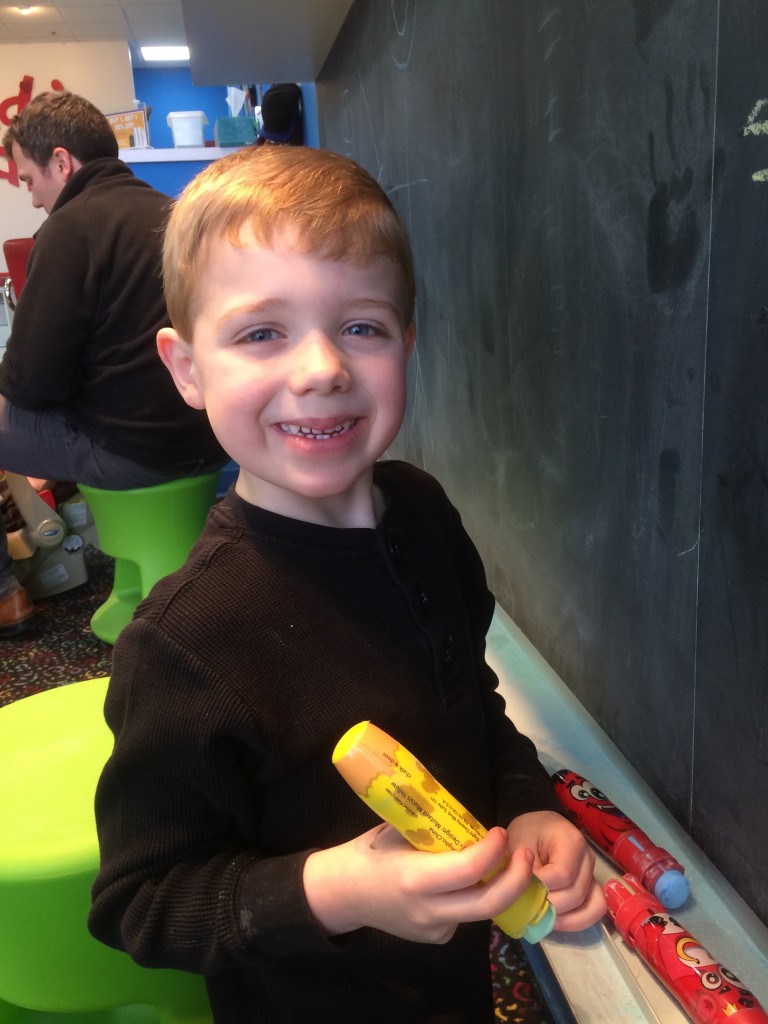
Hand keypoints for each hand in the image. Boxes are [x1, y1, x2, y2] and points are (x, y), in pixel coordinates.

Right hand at [304, 823, 535, 943]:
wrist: (342, 894)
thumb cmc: (369, 853)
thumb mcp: (399, 831)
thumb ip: (435, 830)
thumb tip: (470, 820)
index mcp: (416, 879)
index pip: (470, 869)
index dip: (494, 849)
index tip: (501, 831)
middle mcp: (429, 910)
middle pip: (490, 903)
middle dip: (517, 879)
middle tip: (525, 855)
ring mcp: (433, 930)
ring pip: (481, 911)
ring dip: (500, 888)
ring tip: (506, 863)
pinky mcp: (436, 939)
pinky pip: (465, 916)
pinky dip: (473, 896)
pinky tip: (466, 882)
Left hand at [506, 810, 606, 930]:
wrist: (536, 829)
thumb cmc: (526, 834)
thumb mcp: (518, 845)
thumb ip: (523, 870)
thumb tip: (528, 901)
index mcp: (571, 841)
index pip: (563, 874)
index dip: (542, 887)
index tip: (522, 888)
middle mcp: (587, 858)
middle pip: (576, 894)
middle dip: (550, 906)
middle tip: (528, 909)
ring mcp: (592, 874)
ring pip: (590, 906)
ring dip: (565, 918)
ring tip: (542, 919)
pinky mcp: (591, 887)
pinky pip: (594, 910)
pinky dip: (577, 921)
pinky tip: (556, 922)